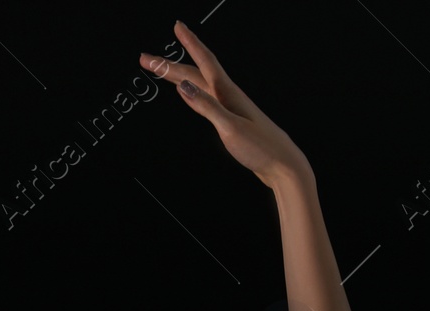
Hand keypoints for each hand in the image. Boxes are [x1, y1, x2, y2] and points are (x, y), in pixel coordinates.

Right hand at [139, 22, 308, 189]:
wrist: (282, 165)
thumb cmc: (261, 149)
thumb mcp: (230, 127)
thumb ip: (206, 106)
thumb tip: (183, 86)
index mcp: (228, 94)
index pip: (205, 61)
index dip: (190, 43)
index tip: (178, 27)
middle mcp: (229, 97)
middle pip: (194, 73)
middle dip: (169, 64)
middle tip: (147, 59)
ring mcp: (230, 108)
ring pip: (198, 85)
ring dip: (179, 76)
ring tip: (163, 70)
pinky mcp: (231, 120)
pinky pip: (205, 99)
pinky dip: (192, 92)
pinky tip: (189, 93)